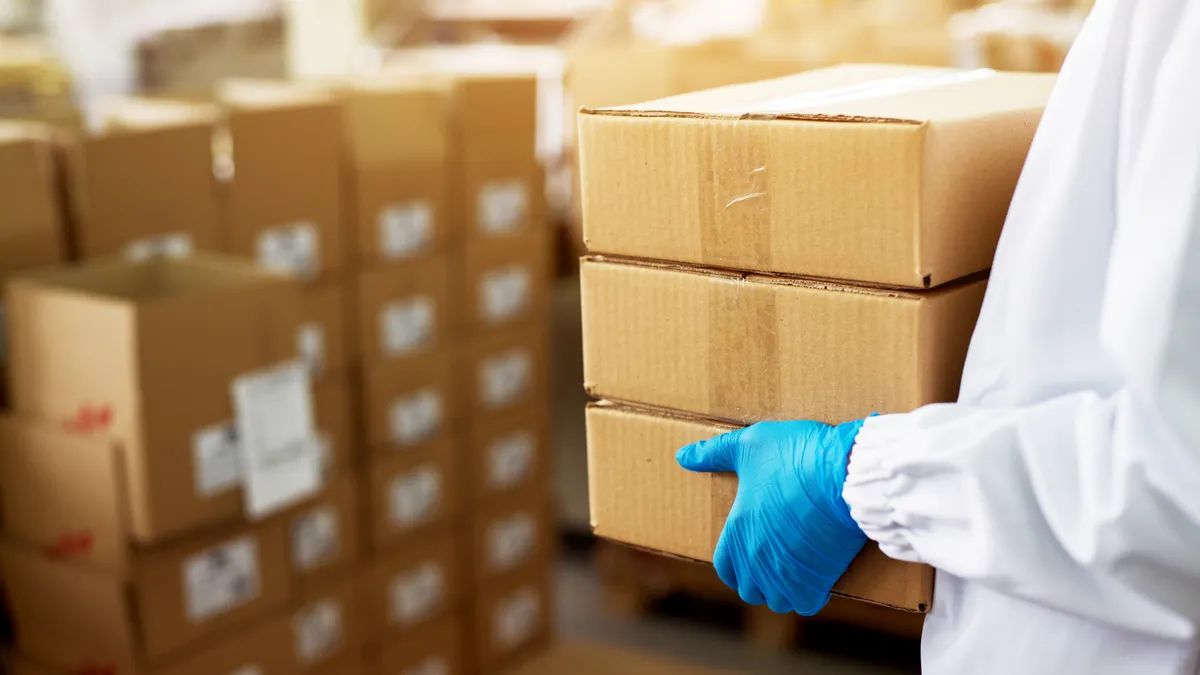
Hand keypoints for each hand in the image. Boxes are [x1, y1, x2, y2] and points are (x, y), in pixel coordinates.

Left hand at [676, 419, 867, 615]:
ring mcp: (785, 571)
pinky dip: (809, 595)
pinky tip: (817, 578)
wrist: (841, 472)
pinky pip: (805, 603)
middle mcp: (757, 557)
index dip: (734, 566)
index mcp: (739, 528)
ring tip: (795, 572)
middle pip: (750, 589)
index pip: (725, 566)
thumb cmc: (795, 454)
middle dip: (759, 580)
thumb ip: (714, 452)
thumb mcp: (749, 442)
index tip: (749, 557)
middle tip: (775, 562)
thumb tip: (681, 457)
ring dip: (783, 590)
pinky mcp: (816, 578)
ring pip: (777, 600)